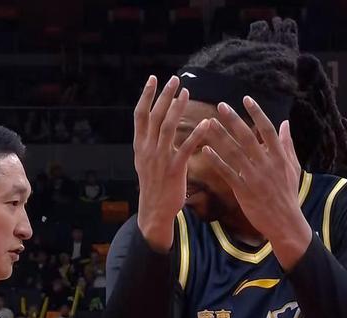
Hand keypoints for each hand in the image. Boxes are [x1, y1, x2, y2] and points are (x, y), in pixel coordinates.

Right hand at [133, 75, 209, 251]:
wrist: (154, 210)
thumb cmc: (154, 184)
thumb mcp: (144, 161)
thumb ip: (149, 142)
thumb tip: (153, 124)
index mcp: (140, 145)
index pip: (140, 114)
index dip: (146, 95)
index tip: (153, 78)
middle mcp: (147, 149)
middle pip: (154, 116)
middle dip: (164, 95)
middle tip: (174, 79)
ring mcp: (159, 159)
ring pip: (167, 127)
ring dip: (177, 108)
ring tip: (186, 92)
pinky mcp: (174, 169)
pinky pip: (185, 148)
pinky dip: (196, 134)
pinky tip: (206, 123)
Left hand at [202, 97, 311, 268]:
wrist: (285, 222)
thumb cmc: (288, 194)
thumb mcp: (293, 167)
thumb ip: (287, 144)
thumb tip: (285, 123)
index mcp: (279, 156)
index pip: (267, 129)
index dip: (256, 113)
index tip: (246, 99)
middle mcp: (266, 164)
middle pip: (247, 137)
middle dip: (234, 120)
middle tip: (221, 106)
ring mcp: (254, 177)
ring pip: (234, 152)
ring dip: (220, 137)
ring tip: (208, 123)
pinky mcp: (243, 190)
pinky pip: (227, 172)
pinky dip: (216, 161)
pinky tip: (205, 150)